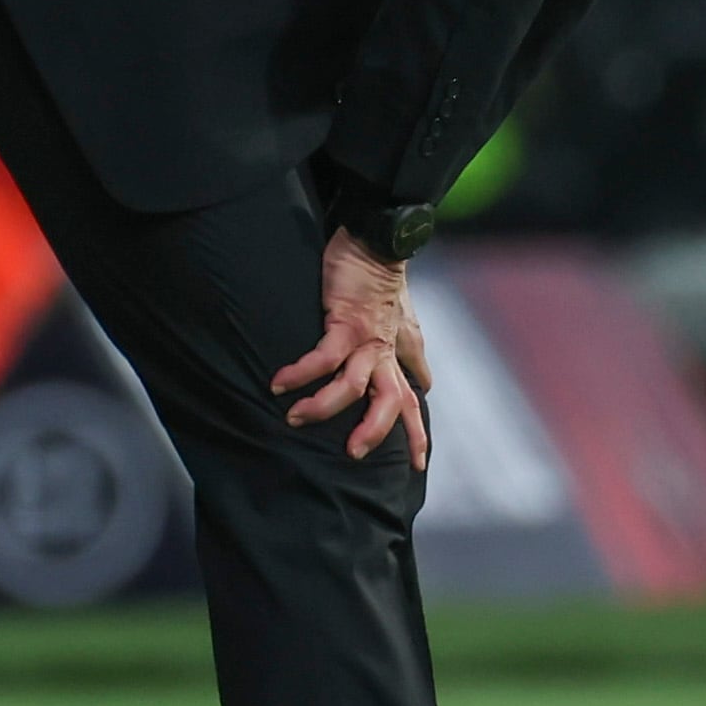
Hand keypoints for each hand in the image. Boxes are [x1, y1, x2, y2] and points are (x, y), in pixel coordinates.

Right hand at [271, 228, 434, 465]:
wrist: (377, 240)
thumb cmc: (383, 282)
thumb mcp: (403, 323)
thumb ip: (410, 354)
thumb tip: (426, 382)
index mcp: (396, 357)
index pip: (410, 403)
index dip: (416, 435)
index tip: (418, 465)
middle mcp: (385, 353)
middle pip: (389, 404)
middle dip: (372, 432)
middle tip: (352, 454)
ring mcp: (367, 339)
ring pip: (352, 386)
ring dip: (323, 407)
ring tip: (295, 418)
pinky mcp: (346, 322)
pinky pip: (323, 357)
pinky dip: (301, 372)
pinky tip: (280, 382)